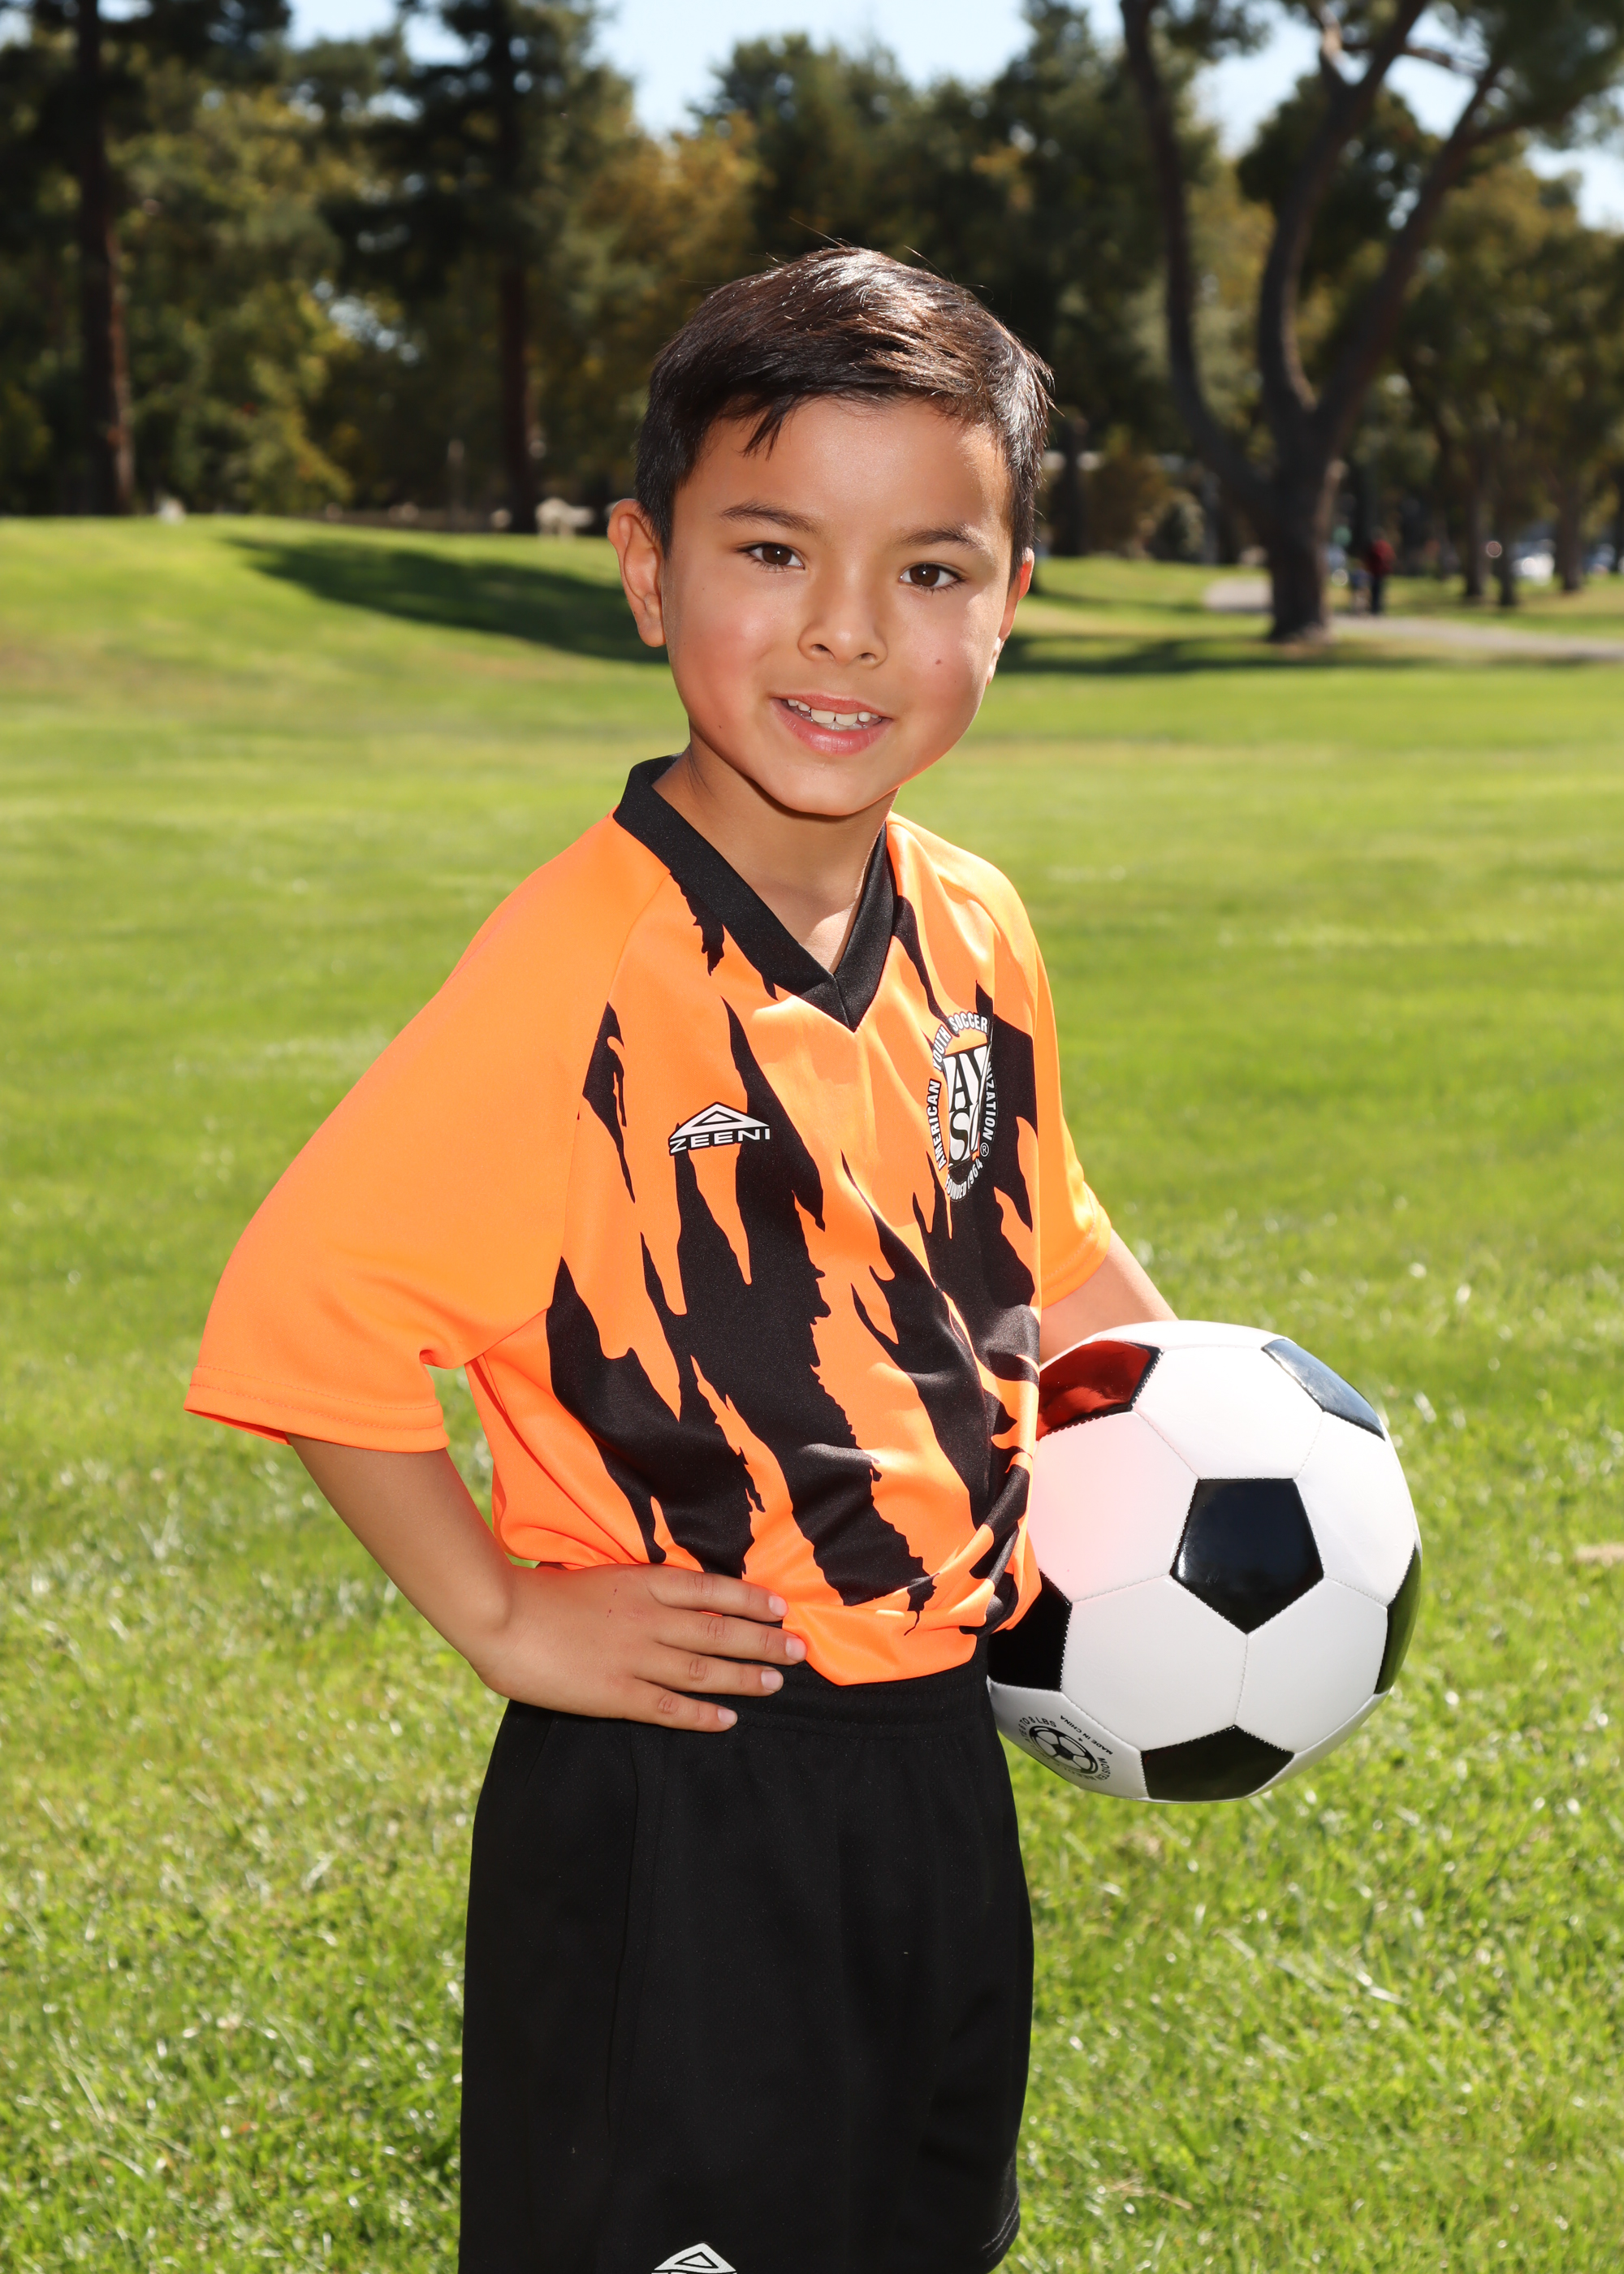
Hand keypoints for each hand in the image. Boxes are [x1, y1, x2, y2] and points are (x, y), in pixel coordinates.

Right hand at [473, 1562, 804, 1731]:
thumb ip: (634, 1586)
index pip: (712, 1589)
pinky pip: (669, 1707)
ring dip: (745, 1676)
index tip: (780, 1607)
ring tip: (776, 1682)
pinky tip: (728, 1719)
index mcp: (642, 1582)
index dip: (751, 1599)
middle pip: (720, 1629)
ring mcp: (634, 1656)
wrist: (502, 1617)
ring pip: (704, 1668)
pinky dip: (702, 1713)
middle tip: (798, 1649)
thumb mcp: (598, 1574)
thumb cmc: (541, 1592)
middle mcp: (648, 1617)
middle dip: (764, 1640)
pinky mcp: (615, 1693)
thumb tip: (669, 1596)